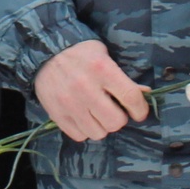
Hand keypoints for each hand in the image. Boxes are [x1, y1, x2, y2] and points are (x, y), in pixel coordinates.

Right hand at [34, 40, 150, 141]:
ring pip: (98, 132)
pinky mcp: (56, 113)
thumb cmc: (81, 54)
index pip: (131, 98)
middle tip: (113, 110)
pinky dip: (84, 130)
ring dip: (101, 126)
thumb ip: (123, 78)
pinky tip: (83, 117)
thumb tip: (144, 93)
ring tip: (96, 114)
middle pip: (115, 121)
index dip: (140, 110)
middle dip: (118, 118)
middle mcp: (85, 88)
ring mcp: (69, 103)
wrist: (45, 53)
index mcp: (102, 69)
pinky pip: (79, 135)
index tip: (138, 112)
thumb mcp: (105, 56)